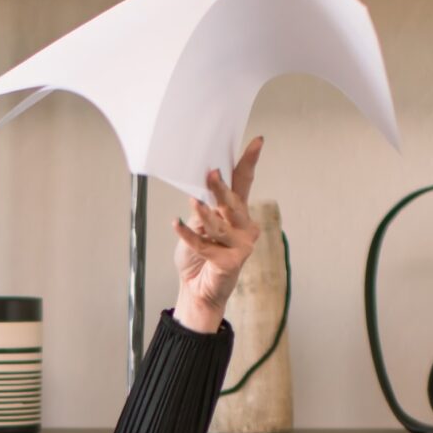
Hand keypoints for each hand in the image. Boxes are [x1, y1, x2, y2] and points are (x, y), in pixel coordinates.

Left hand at [171, 136, 264, 317]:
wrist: (197, 290)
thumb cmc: (198, 257)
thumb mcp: (198, 227)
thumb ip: (204, 210)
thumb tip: (201, 193)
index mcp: (236, 213)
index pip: (244, 183)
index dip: (249, 162)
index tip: (257, 142)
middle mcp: (243, 227)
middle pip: (233, 201)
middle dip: (221, 187)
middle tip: (211, 171)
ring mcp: (241, 245)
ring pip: (219, 224)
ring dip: (203, 213)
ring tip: (192, 202)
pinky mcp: (230, 262)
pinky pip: (204, 244)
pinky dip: (188, 235)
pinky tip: (175, 224)